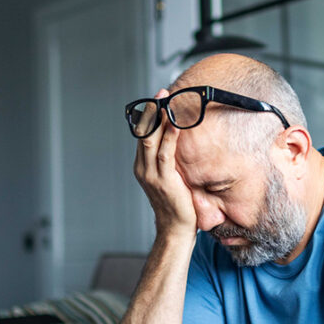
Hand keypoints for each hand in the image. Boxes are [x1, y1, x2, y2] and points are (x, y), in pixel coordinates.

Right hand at [134, 89, 196, 237]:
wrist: (176, 230)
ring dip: (158, 118)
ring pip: (150, 139)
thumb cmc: (177, 205)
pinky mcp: (163, 180)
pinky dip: (170, 135)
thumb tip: (181, 143)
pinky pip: (165, 153)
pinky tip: (175, 122)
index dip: (149, 116)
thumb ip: (171, 162)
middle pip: (143, 132)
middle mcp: (142, 168)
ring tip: (165, 101)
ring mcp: (150, 174)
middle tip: (160, 93)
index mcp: (142, 166)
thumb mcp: (171, 178)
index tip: (158, 99)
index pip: (143, 135)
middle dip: (151, 111)